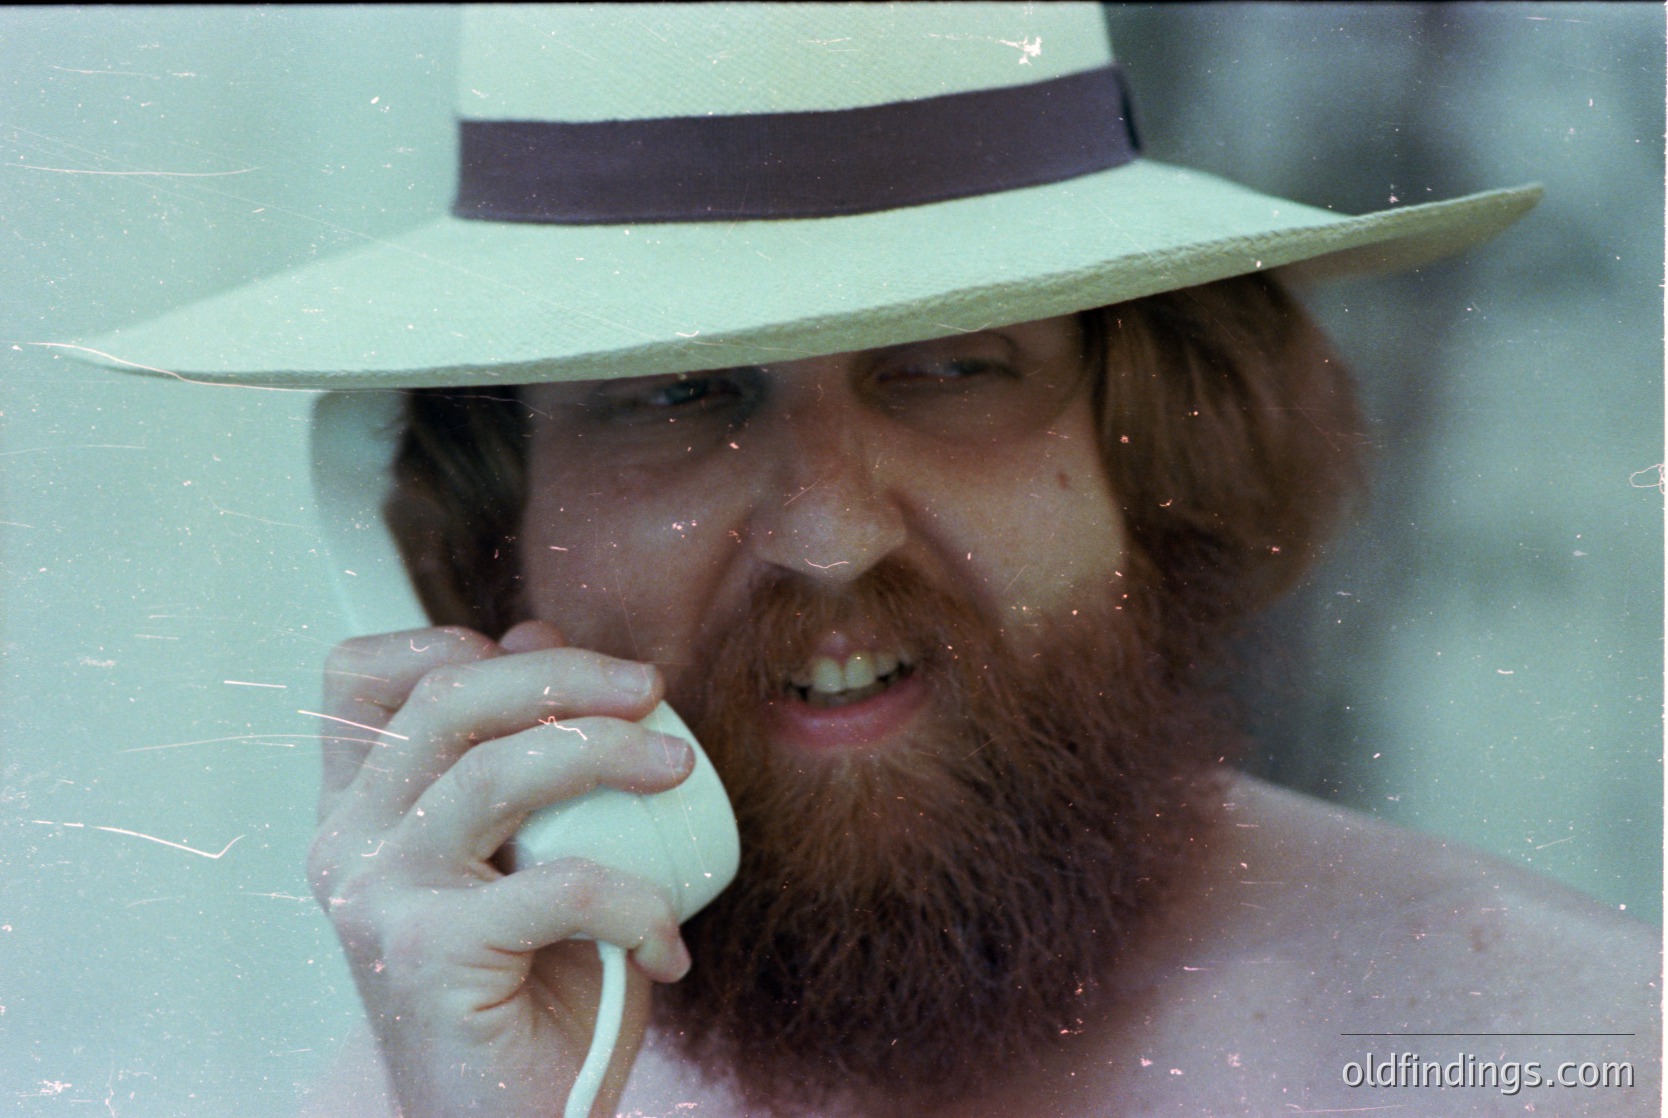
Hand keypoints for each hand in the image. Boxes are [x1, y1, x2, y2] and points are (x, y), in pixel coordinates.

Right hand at [306, 621, 693, 1117]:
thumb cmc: (532, 992)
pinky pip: (560, 884)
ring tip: (678, 769)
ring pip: (497, 770)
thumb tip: (537, 626)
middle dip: (563, 673)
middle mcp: (347, 843)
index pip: (360, 675)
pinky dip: (637, 900)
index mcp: (360, 810)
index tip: (547, 655)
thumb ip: (528, 754)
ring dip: (609, 752)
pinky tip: (668, 940)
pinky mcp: (425, 954)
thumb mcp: (532, 853)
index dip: (449, 638)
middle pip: (445, 698)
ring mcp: (377, 896)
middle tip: (652, 689)